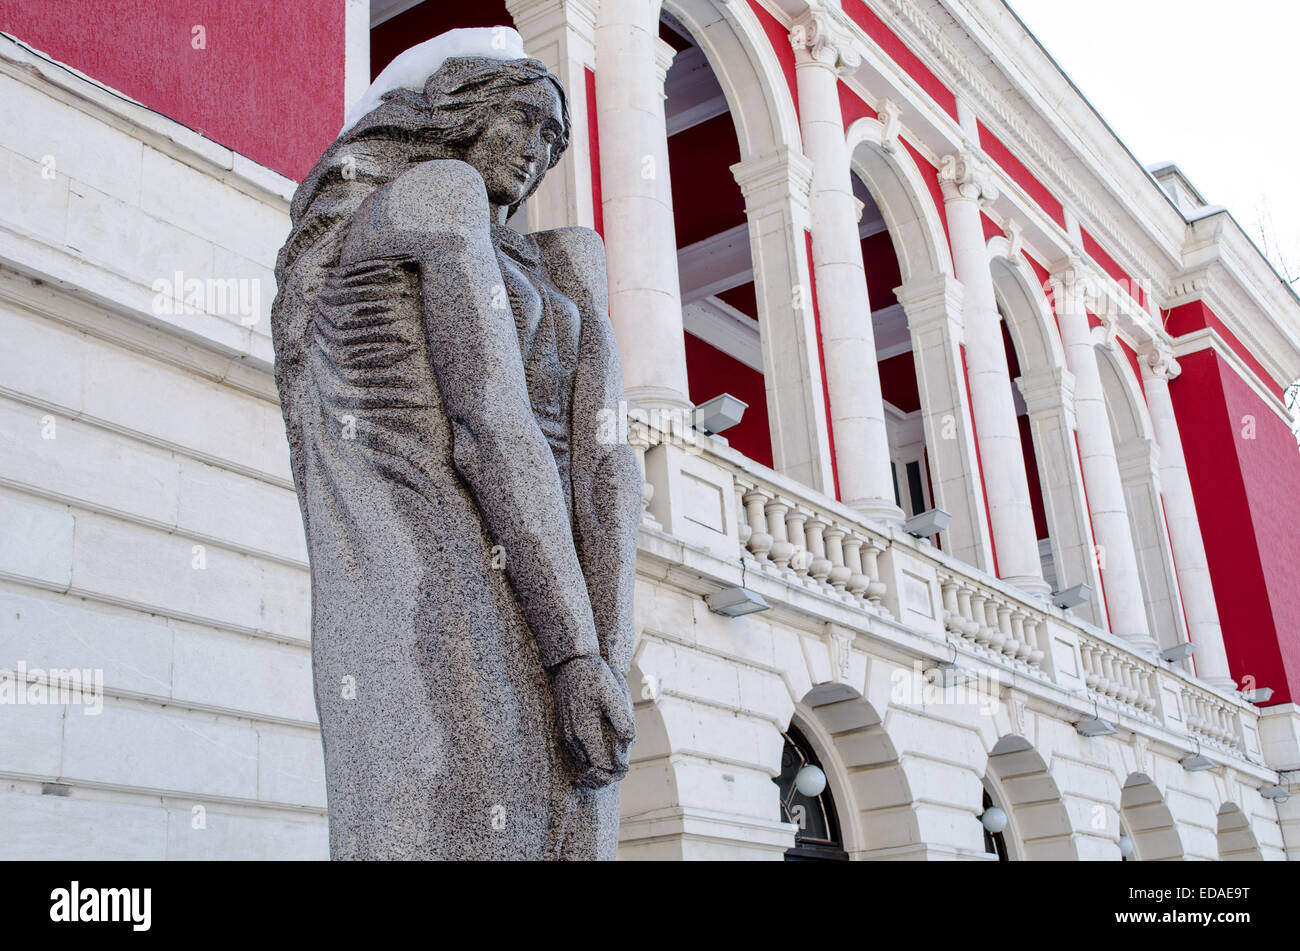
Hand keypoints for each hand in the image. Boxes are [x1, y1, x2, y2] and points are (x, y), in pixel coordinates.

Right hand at [549, 655, 635, 787]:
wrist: (570, 663)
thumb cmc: (594, 677)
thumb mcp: (612, 695)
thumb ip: (622, 720)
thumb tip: (629, 741)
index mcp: (584, 731)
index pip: (599, 765)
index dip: (614, 771)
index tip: (625, 768)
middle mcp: (572, 737)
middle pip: (588, 769)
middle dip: (605, 775)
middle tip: (620, 771)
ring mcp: (566, 734)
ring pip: (579, 764)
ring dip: (594, 771)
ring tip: (610, 771)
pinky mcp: (563, 728)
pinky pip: (572, 754)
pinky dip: (584, 762)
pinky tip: (594, 760)